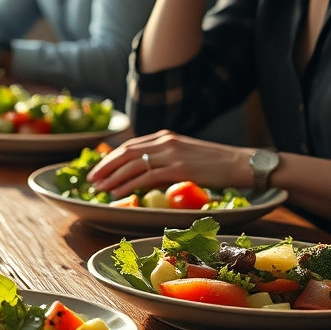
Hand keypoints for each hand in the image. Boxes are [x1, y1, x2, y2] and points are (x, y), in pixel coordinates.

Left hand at [85, 130, 249, 198]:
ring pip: (132, 164)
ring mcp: (171, 154)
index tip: (98, 169)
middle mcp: (164, 142)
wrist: (241, 163)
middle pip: (125, 153)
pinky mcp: (179, 168)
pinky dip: (128, 184)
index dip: (110, 158)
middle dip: (104, 166)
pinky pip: (146, 176)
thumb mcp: (184, 155)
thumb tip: (144, 175)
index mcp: (164, 137)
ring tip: (99, 188)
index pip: (130, 146)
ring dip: (112, 177)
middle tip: (90, 179)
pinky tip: (117, 193)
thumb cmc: (215, 163)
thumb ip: (164, 159)